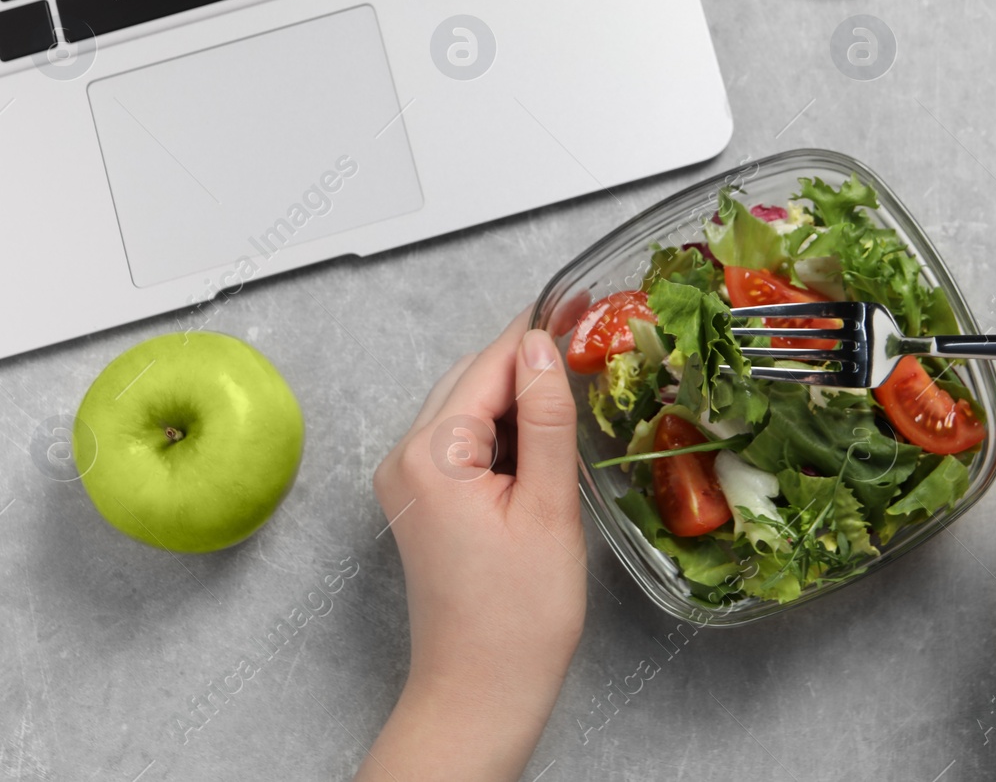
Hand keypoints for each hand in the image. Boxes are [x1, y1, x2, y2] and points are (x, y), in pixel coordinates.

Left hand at [357, 310, 585, 781]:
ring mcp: (408, 481)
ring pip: (467, 407)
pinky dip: (503, 428)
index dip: (538, 331)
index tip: (584, 300)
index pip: (489, 366)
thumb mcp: (549, 509)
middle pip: (472, 379)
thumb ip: (547, 421)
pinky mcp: (423, 501)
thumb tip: (543, 347)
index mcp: (431, 456)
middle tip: (590, 335)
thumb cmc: (517, 619)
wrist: (480, 694)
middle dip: (528, 357)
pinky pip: (463, 441)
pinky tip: (545, 433)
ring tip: (577, 383)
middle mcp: (405, 459)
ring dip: (518, 393)